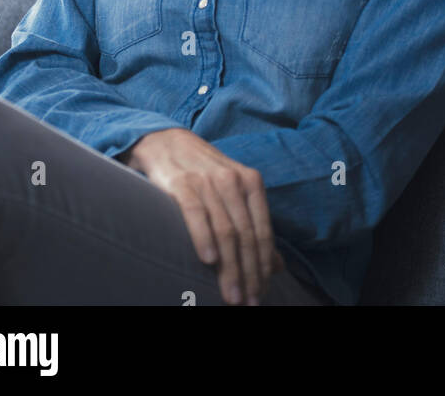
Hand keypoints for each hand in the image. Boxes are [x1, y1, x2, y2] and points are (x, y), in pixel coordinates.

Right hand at [121, 128, 284, 305]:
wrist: (166, 142)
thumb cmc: (204, 173)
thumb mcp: (234, 193)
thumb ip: (254, 225)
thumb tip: (278, 266)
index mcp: (251, 182)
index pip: (262, 231)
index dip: (264, 266)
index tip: (262, 293)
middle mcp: (233, 180)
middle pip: (246, 235)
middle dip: (248, 273)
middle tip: (247, 303)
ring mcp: (207, 182)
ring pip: (225, 231)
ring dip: (230, 268)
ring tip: (231, 296)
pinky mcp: (182, 184)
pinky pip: (196, 214)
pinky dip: (204, 238)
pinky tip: (209, 261)